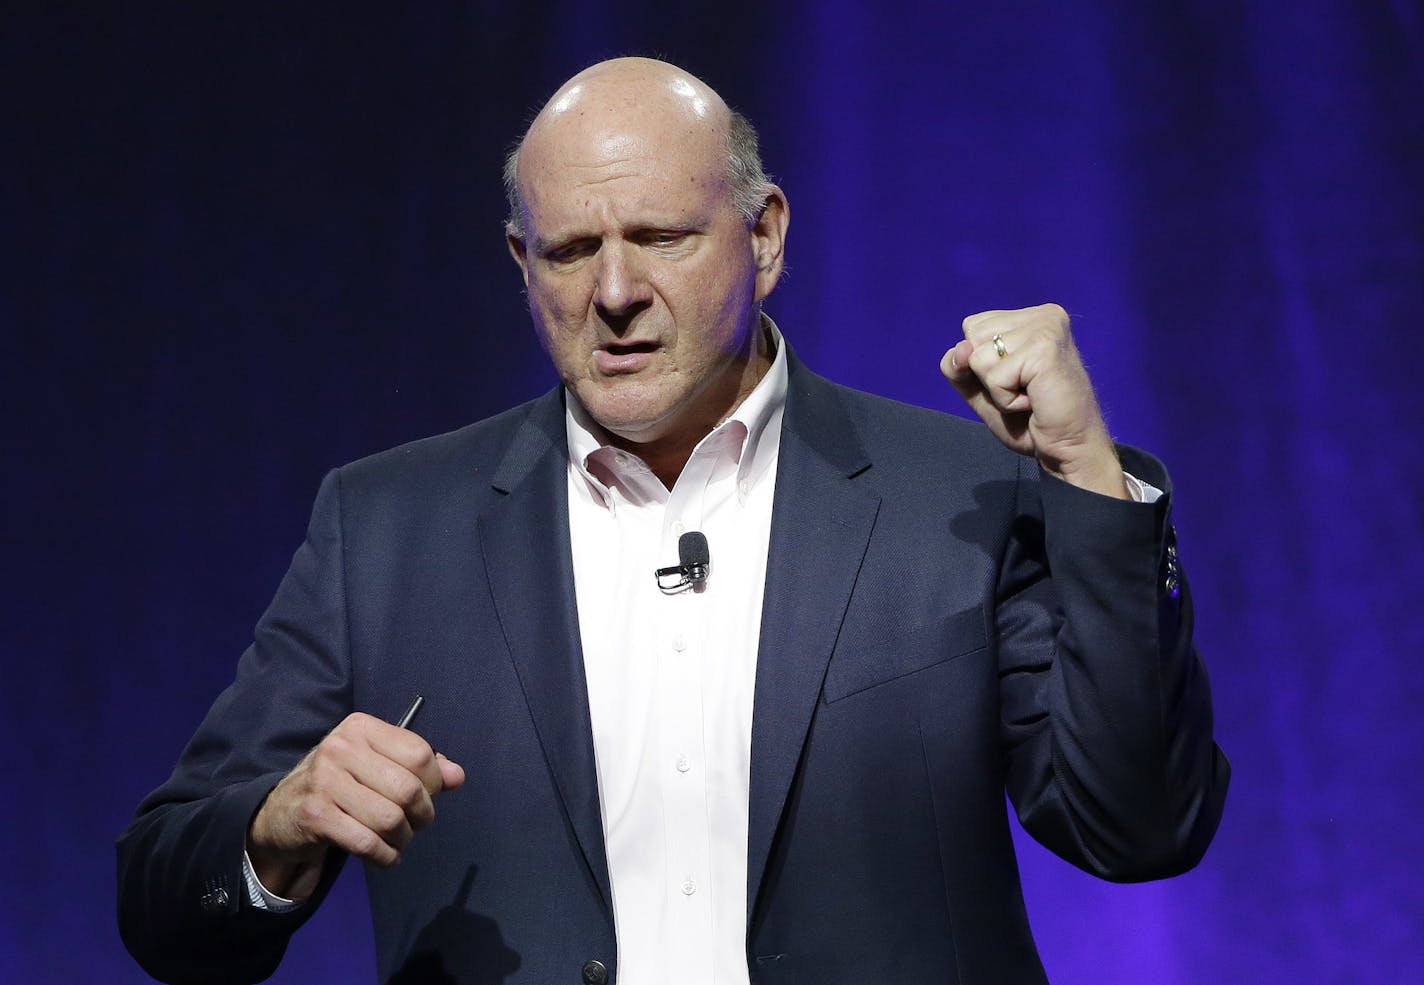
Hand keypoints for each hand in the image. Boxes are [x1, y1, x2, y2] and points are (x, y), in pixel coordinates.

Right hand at [246, 712, 464, 897]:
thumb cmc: (340, 784)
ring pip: (390, 819)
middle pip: (408, 789)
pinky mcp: (315, 816)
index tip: (427, 797)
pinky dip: (385, 856)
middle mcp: (341, 748)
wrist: (280, 813)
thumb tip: (457, 776)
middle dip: (422, 815)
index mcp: (361, 728)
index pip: (418, 754)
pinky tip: (385, 856)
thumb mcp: (376, 764)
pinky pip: (367, 843)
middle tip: (415, 824)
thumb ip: (419, 767)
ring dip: (403, 839)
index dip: (434, 783)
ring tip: (398, 840)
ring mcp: (324, 781)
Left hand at [940, 303, 1127, 498]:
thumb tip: (960, 349)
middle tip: (1025, 389)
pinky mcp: (1045, 349)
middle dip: (988, 374)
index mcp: (1031, 316)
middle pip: (972, 337)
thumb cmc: (1029, 419)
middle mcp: (1043, 315)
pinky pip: (994, 377)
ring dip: (997, 389)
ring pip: (979, 357)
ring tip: (1030, 394)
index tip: (1017, 378)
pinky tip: (1034, 401)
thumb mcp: (981, 389)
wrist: (1067, 448)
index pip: (972, 326)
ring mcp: (1046, 328)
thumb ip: (959, 366)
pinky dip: (1006, 400)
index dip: (981, 362)